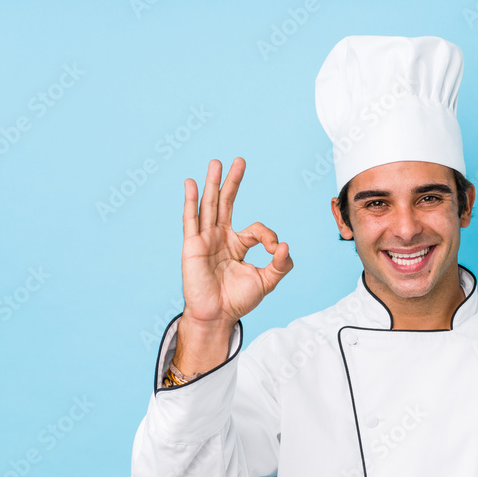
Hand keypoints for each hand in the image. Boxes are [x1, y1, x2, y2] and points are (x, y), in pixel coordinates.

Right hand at [180, 157, 292, 328]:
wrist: (217, 316)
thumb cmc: (238, 300)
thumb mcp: (266, 281)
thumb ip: (280, 264)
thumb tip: (286, 246)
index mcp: (238, 244)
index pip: (257, 229)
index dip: (270, 237)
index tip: (276, 251)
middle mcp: (221, 238)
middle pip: (227, 203)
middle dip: (233, 182)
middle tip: (240, 161)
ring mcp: (206, 240)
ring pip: (210, 205)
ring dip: (213, 183)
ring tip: (216, 163)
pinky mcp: (193, 246)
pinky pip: (191, 219)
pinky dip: (190, 200)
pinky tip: (190, 183)